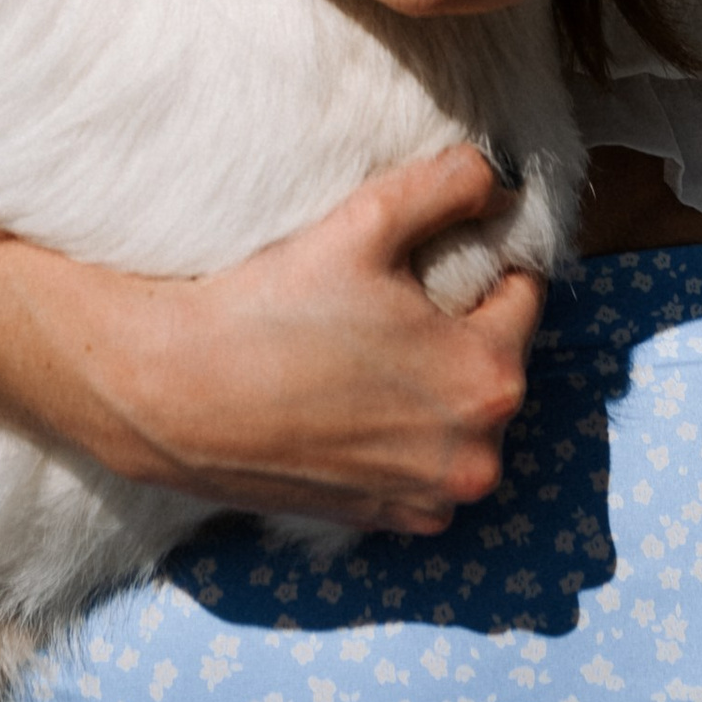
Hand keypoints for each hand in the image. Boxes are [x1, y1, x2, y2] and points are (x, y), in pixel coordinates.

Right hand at [98, 145, 541, 536]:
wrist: (179, 394)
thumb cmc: (274, 306)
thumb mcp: (368, 220)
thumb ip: (449, 185)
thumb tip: (495, 179)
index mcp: (488, 377)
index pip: (523, 293)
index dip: (481, 260)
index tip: (430, 251)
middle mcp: (477, 454)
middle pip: (494, 359)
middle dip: (457, 325)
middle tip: (387, 298)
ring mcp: (432, 499)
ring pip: (460, 415)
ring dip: (433, 384)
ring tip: (363, 349)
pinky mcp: (388, 522)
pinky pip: (423, 464)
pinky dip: (402, 435)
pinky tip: (348, 400)